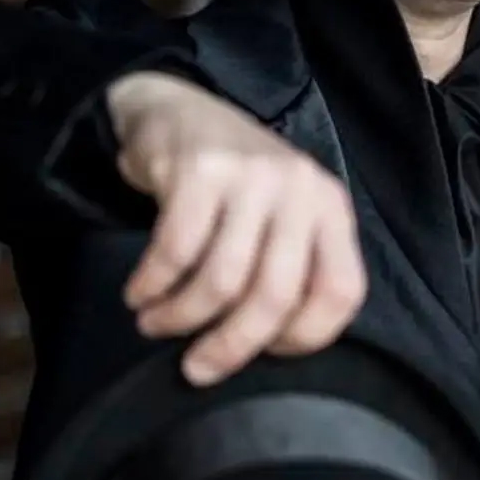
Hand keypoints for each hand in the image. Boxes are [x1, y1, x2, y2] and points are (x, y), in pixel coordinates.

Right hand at [106, 71, 366, 384]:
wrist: (177, 110)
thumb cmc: (234, 188)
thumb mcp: (281, 221)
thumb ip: (289, 272)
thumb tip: (260, 352)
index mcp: (331, 209)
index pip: (340, 292)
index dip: (304, 337)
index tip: (263, 351)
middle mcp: (300, 189)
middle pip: (276, 295)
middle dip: (230, 346)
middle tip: (196, 368)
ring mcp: (251, 176)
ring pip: (222, 279)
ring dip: (180, 318)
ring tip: (155, 325)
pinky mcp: (200, 169)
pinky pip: (176, 251)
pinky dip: (153, 285)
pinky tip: (139, 294)